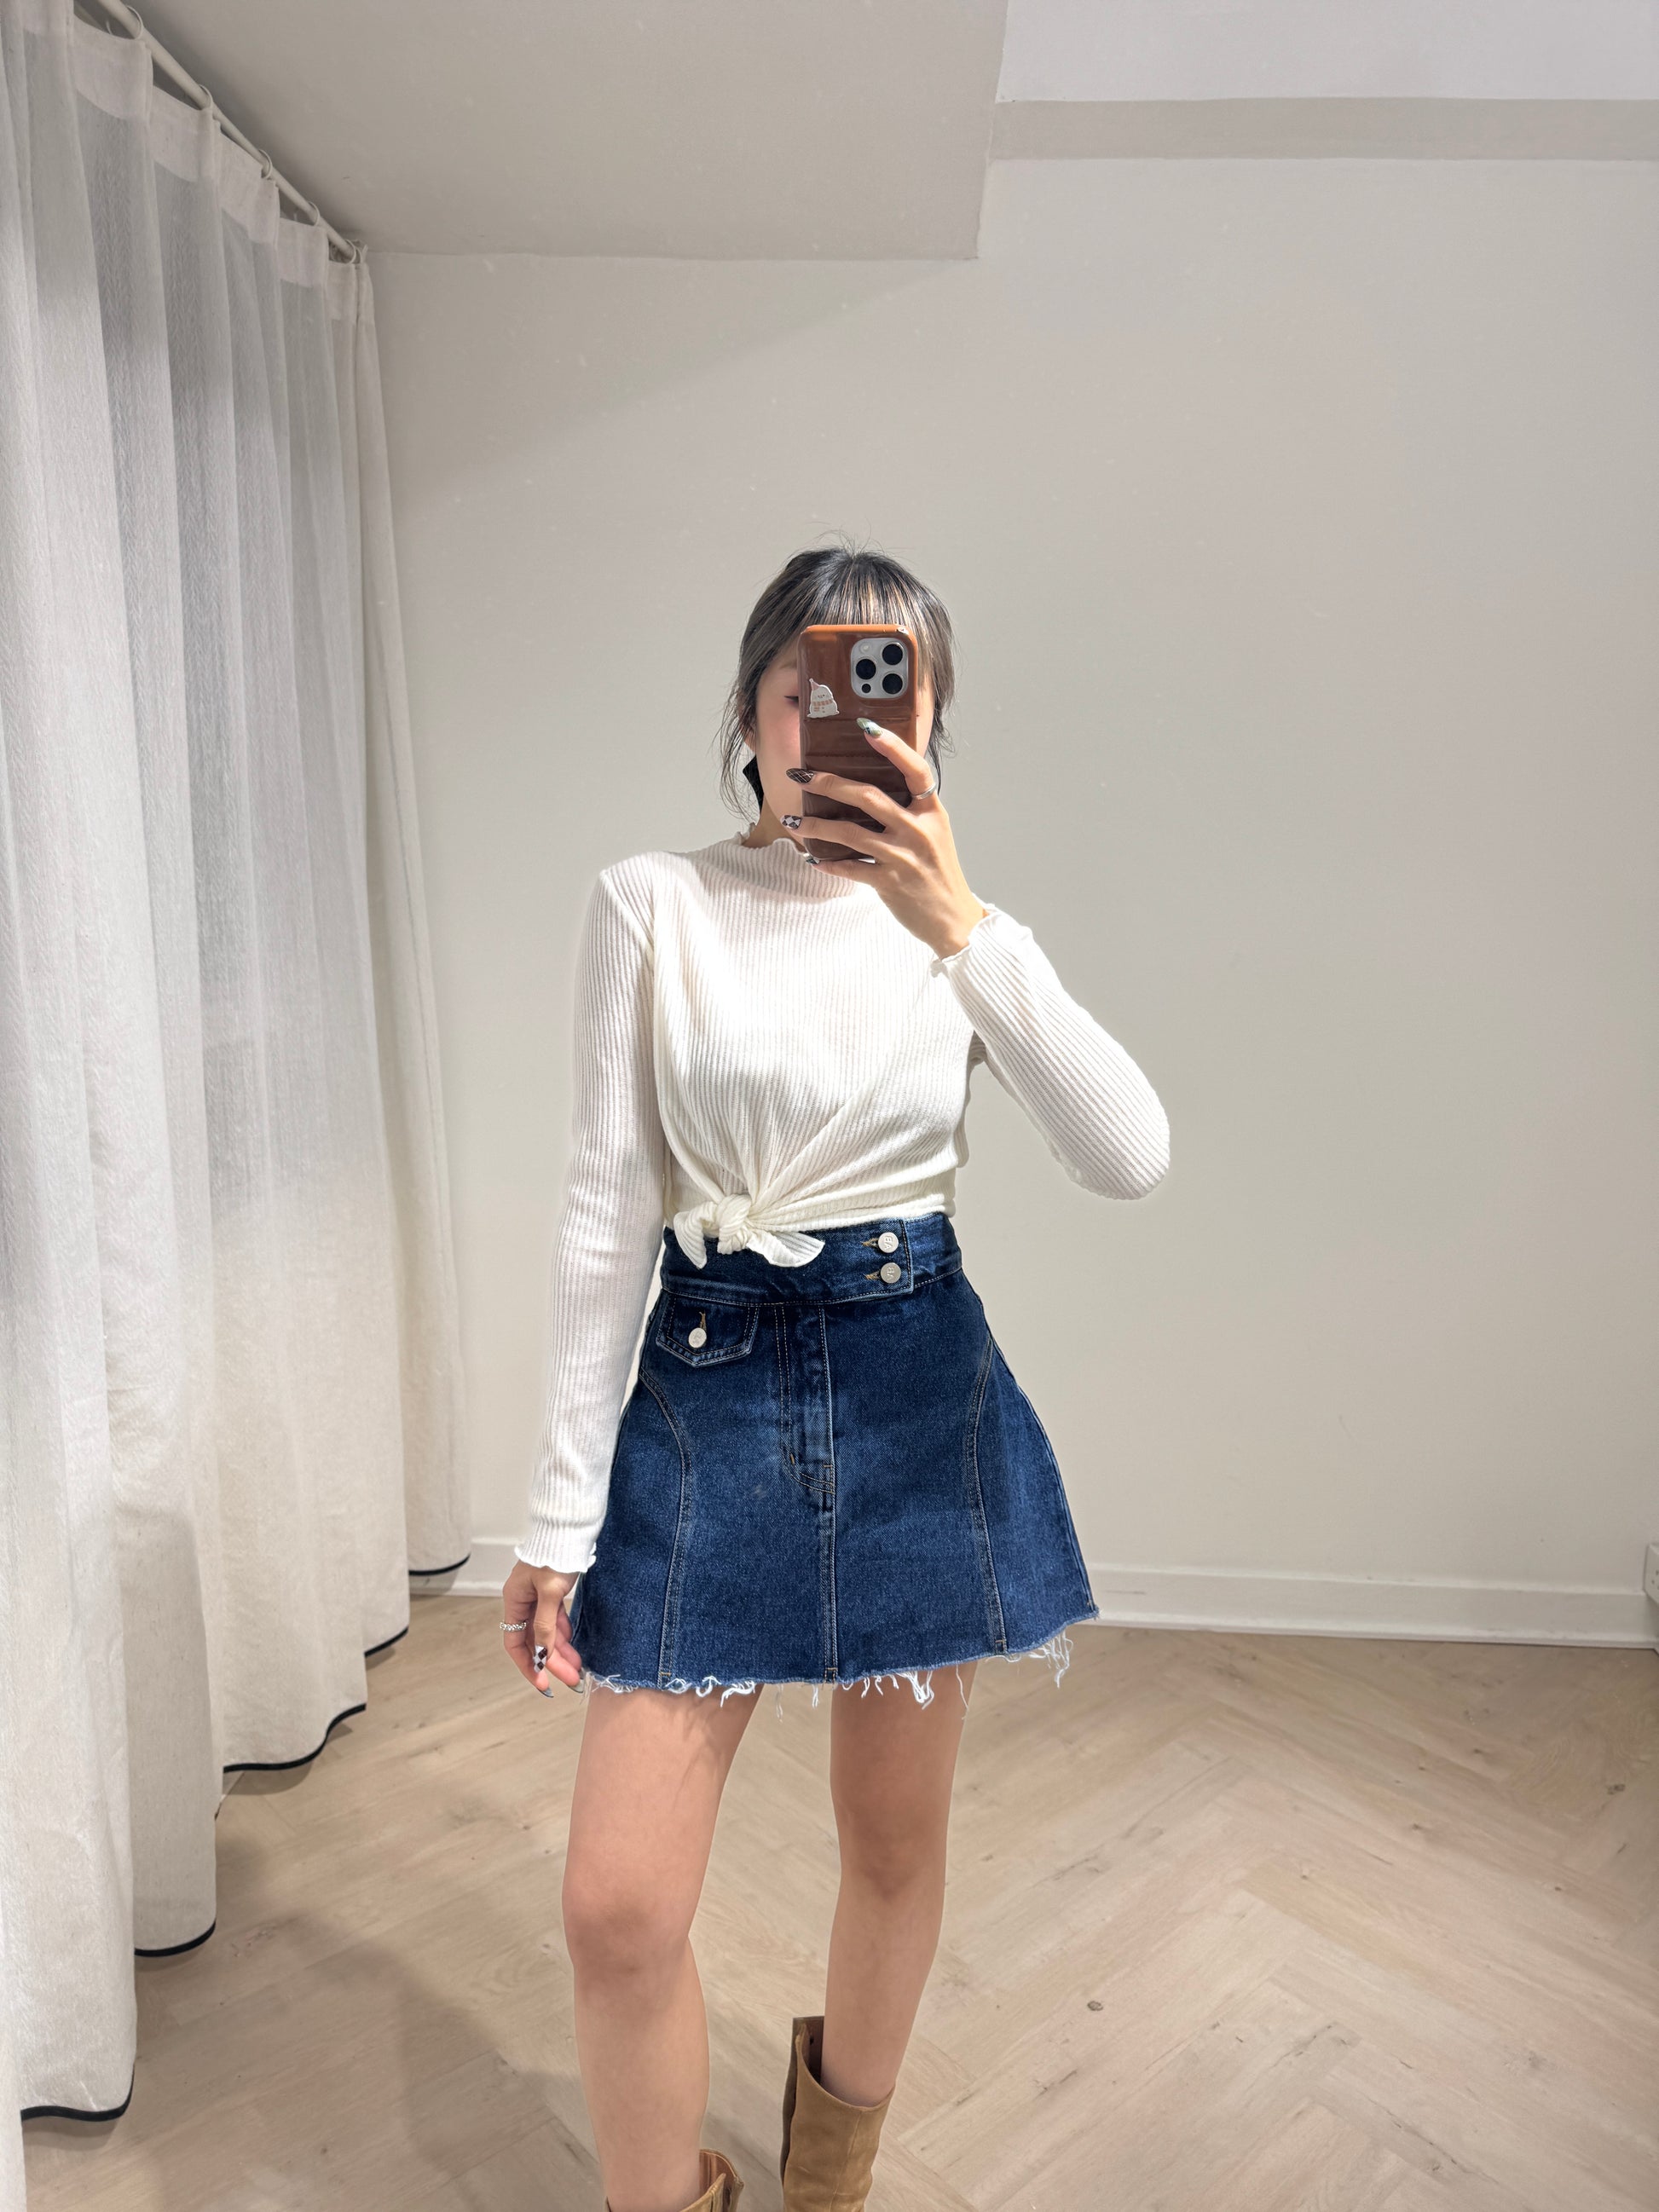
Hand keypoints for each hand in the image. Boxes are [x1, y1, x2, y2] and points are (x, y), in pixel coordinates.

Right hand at [502, 1560, 582, 1693]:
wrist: (570, 1527)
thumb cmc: (556, 1553)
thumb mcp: (550, 1591)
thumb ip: (545, 1624)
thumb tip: (540, 1653)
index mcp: (515, 1600)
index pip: (515, 1643)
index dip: (528, 1665)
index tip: (543, 1684)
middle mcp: (523, 1601)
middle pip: (533, 1640)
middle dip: (551, 1661)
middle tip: (571, 1679)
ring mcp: (538, 1597)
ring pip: (547, 1632)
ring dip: (560, 1651)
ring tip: (577, 1668)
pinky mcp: (552, 1592)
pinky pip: (555, 1620)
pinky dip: (564, 1634)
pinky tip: (574, 1645)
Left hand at [789, 720, 988, 959]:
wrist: (952, 919)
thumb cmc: (938, 872)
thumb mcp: (933, 833)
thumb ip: (908, 810)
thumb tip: (866, 789)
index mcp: (931, 812)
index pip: (914, 770)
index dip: (892, 747)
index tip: (866, 727)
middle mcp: (918, 830)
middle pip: (867, 796)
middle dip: (828, 783)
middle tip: (800, 776)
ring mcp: (903, 857)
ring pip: (849, 832)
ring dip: (816, 826)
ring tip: (793, 821)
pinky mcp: (890, 882)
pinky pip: (850, 868)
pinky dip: (828, 863)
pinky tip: (812, 859)